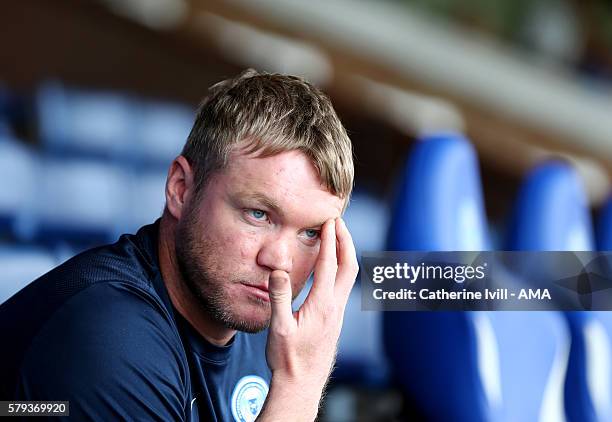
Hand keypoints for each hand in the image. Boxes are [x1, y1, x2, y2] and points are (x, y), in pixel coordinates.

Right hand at [259, 218, 358, 420]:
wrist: (302, 383)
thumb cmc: (288, 358)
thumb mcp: (278, 328)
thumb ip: (279, 297)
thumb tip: (279, 269)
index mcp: (321, 305)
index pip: (328, 265)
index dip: (329, 240)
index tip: (328, 221)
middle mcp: (334, 306)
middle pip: (348, 266)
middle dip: (345, 240)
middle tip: (339, 220)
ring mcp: (338, 313)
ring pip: (349, 276)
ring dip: (346, 252)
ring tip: (339, 236)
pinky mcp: (336, 318)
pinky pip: (344, 285)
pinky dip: (342, 267)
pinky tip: (333, 265)